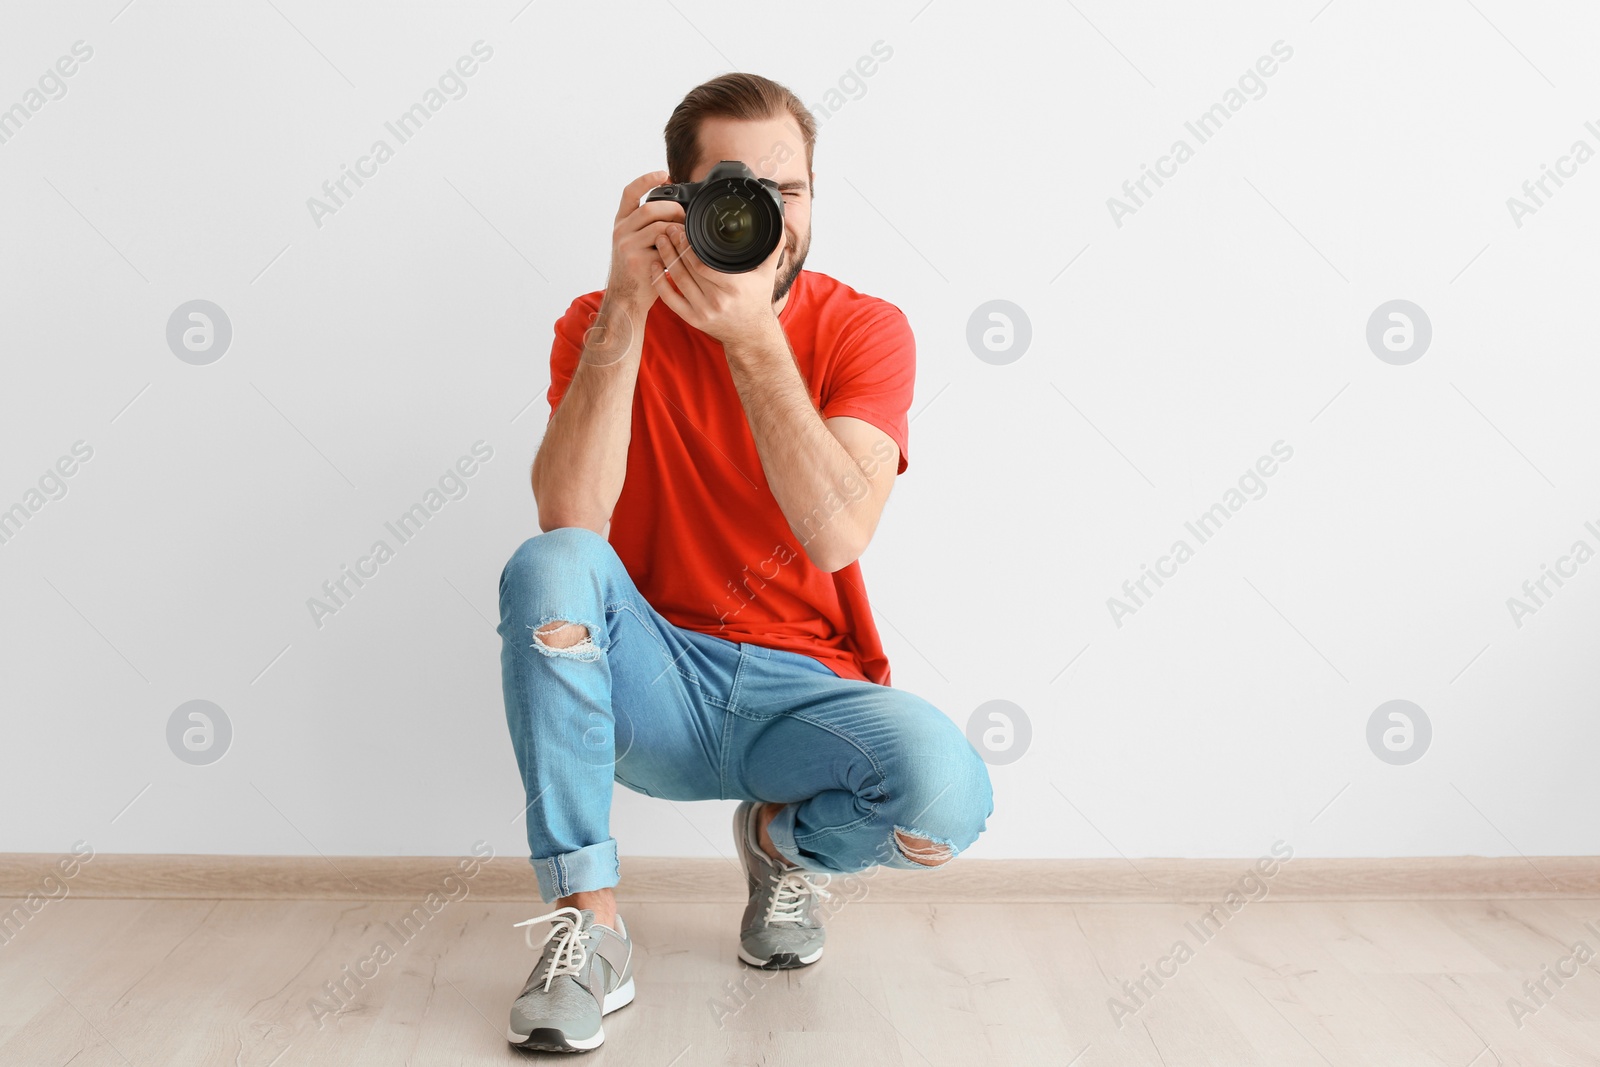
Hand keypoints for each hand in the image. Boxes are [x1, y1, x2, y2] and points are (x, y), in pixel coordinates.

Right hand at [604, 171, 684, 318]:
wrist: (626, 299)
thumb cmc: (638, 271)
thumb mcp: (638, 244)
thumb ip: (650, 227)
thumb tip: (678, 212)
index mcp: (621, 223)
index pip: (630, 193)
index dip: (646, 180)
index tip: (664, 174)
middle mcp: (620, 230)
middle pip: (650, 207)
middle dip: (673, 209)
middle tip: (685, 219)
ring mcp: (627, 244)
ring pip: (658, 225)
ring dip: (677, 229)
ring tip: (686, 238)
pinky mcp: (637, 259)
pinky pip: (663, 246)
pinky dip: (676, 247)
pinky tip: (681, 253)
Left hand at [649, 221, 783, 347]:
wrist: (751, 335)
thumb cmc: (757, 301)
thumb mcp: (767, 274)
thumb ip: (773, 247)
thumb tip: (779, 222)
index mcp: (732, 287)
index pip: (702, 263)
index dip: (688, 245)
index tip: (683, 228)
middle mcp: (716, 301)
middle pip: (687, 268)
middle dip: (674, 246)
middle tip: (668, 228)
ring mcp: (702, 311)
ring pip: (676, 280)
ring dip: (666, 257)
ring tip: (661, 239)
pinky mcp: (692, 319)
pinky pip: (669, 299)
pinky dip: (659, 281)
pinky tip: (655, 265)